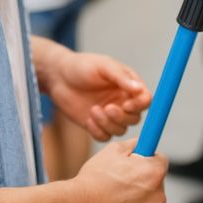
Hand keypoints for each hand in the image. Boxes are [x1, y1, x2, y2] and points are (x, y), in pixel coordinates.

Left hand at [35, 41, 150, 140]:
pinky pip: (105, 137)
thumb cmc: (82, 66)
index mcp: (128, 85)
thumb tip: (139, 89)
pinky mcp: (96, 124)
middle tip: (107, 108)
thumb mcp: (103, 66)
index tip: (126, 105)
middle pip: (134, 118)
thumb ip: (121, 78)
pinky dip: (98, 131)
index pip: (145, 100)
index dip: (139, 105)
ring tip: (93, 110)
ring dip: (108, 124)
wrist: (58, 76)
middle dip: (122, 117)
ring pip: (120, 130)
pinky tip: (88, 119)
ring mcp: (109, 114)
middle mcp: (122, 101)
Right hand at [70, 139, 166, 202]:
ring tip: (114, 197)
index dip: (146, 159)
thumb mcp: (113, 151)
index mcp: (153, 173)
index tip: (137, 162)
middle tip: (121, 180)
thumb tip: (142, 143)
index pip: (160, 160)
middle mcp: (158, 196)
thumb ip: (134, 144)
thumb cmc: (93, 181)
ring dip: (138, 199)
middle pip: (156, 182)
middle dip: (142, 179)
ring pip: (148, 202)